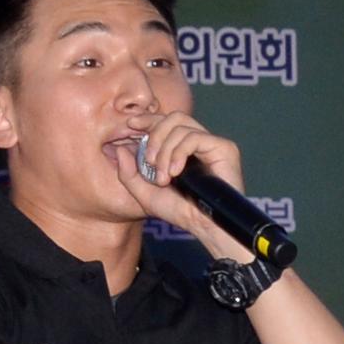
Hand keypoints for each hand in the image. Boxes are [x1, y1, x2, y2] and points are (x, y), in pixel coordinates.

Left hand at [116, 110, 257, 263]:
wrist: (203, 226)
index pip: (166, 122)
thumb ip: (128, 173)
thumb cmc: (179, 212)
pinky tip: (176, 172)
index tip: (131, 124)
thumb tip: (120, 148)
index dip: (148, 119)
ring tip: (164, 177)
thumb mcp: (144, 193)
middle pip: (173, 118)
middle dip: (155, 136)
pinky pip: (194, 137)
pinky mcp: (224, 147)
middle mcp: (198, 142)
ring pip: (181, 127)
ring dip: (165, 151)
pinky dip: (179, 153)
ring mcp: (212, 144)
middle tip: (149, 161)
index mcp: (182, 148)